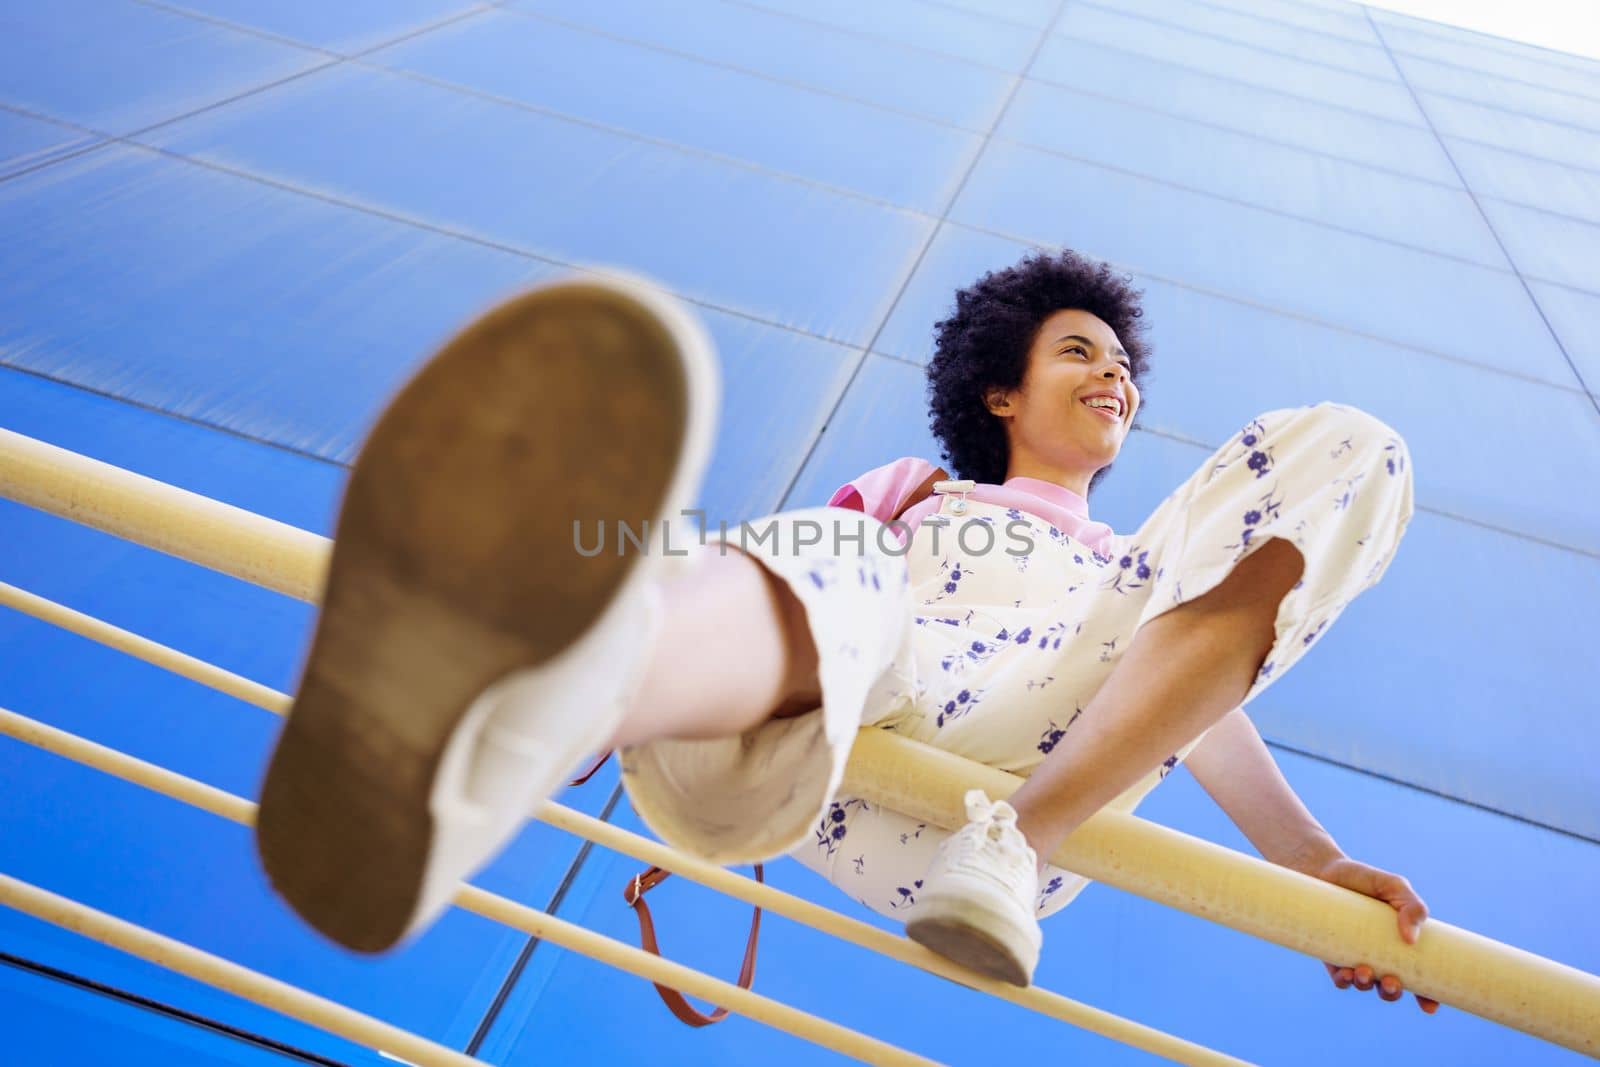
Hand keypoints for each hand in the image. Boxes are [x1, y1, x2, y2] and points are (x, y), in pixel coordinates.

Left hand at [1310, 856, 1439, 1014]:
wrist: (1321, 869)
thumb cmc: (1363, 879)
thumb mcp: (1393, 886)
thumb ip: (1412, 905)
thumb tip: (1411, 939)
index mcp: (1400, 942)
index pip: (1419, 975)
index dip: (1426, 995)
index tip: (1429, 1005)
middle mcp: (1379, 954)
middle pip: (1391, 986)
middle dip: (1392, 992)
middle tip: (1391, 983)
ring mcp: (1354, 955)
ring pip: (1365, 984)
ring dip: (1367, 985)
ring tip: (1364, 972)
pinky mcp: (1331, 954)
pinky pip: (1339, 978)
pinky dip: (1343, 981)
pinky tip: (1345, 973)